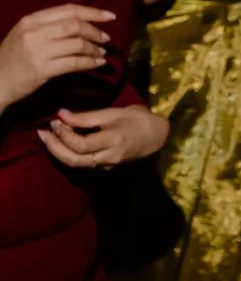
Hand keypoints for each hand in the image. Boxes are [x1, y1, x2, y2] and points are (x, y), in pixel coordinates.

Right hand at [0, 0, 113, 111]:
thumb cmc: (12, 58)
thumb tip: (81, 22)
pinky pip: (74, 63)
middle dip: (95, 31)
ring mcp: (38, 51)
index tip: (110, 16)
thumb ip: (47, 25)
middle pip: (75, 25)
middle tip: (106, 38)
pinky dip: (89, 63)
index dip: (92, 12)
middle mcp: (34, 32)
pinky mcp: (42, 69)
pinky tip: (97, 64)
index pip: (68, 10)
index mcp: (30, 20)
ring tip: (101, 53)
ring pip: (77, 44)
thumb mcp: (24, 34)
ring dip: (94, 49)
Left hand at [40, 101, 168, 167]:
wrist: (158, 136)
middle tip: (42, 133)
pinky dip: (69, 154)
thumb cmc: (137, 119)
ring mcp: (107, 165)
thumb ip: (87, 116)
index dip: (64, 135)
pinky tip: (62, 143)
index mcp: (113, 140)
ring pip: (76, 164)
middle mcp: (108, 157)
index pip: (81, 144)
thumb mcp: (114, 112)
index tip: (55, 120)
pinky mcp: (105, 167)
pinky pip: (83, 163)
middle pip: (74, 160)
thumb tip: (62, 114)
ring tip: (48, 137)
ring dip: (58, 152)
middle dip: (54, 147)